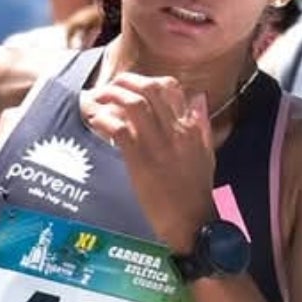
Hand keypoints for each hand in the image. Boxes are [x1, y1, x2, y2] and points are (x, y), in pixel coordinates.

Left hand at [79, 72, 219, 252]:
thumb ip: (201, 124)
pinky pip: (119, 129)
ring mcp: (157, 145)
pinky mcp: (140, 161)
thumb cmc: (196, 190)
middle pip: (149, 89)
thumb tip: (198, 97)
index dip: (146, 80)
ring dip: (111, 96)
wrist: (192, 221)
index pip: (171, 88)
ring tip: (97, 99)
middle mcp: (175, 131)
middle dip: (125, 82)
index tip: (132, 86)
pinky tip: (95, 121)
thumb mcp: (206, 152)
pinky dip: (104, 120)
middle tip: (110, 87)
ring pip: (133, 104)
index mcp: (190, 128)